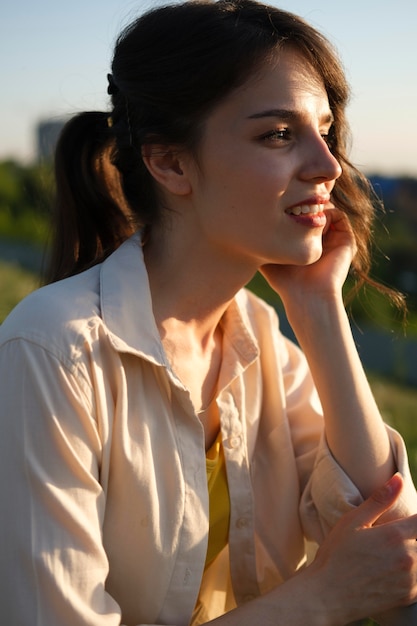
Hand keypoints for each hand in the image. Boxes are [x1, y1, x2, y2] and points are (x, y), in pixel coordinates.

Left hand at [260, 207, 355, 305]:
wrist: (307, 296)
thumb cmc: (285, 280)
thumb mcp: (269, 254)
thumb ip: (262, 238)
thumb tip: (248, 221)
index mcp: (305, 241)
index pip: (300, 213)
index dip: (290, 207)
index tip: (279, 208)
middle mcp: (321, 239)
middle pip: (314, 208)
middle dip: (303, 203)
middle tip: (291, 205)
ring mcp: (334, 239)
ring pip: (326, 209)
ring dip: (314, 208)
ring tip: (302, 217)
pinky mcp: (346, 240)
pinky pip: (339, 214)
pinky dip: (327, 213)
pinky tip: (313, 226)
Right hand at [308, 474, 416, 623]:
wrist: (327, 595)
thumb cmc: (336, 555)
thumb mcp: (353, 521)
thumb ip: (379, 500)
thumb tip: (399, 479)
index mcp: (395, 535)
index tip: (410, 520)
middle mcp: (408, 557)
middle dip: (413, 534)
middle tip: (392, 537)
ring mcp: (410, 579)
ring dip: (414, 553)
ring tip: (394, 551)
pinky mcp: (408, 596)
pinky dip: (415, 572)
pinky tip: (399, 568)